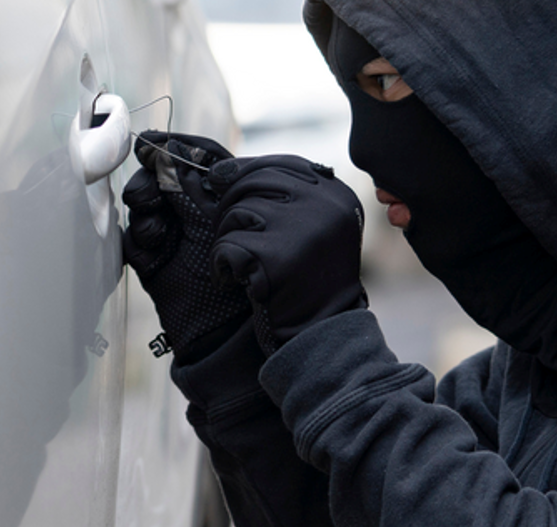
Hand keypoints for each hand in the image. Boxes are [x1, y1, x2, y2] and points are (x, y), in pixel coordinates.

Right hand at [122, 131, 252, 361]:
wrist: (226, 332)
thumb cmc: (237, 270)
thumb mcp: (213, 216)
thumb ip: (185, 180)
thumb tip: (159, 143)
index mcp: (221, 192)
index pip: (193, 156)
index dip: (171, 147)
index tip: (148, 141)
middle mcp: (195, 208)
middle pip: (160, 175)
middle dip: (151, 179)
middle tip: (151, 193)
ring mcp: (171, 232)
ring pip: (142, 203)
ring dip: (144, 208)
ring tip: (157, 228)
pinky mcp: (151, 258)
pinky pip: (132, 236)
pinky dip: (139, 239)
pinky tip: (153, 249)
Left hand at [209, 155, 367, 353]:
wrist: (322, 331)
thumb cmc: (310, 278)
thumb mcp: (316, 228)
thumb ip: (286, 195)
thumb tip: (220, 169)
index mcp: (337, 195)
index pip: (279, 164)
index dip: (244, 172)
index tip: (223, 181)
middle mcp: (324, 207)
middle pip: (252, 182)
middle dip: (230, 206)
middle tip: (232, 234)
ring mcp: (301, 230)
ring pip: (235, 213)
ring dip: (228, 238)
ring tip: (245, 263)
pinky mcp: (275, 258)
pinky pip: (227, 245)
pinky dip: (223, 265)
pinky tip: (238, 280)